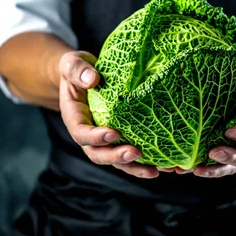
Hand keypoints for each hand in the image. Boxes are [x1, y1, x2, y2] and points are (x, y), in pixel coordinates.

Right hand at [58, 51, 159, 178]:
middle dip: (117, 157)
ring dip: (134, 167)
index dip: (96, 137)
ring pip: (117, 161)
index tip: (113, 133)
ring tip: (154, 171)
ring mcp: (105, 140)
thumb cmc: (78, 71)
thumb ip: (78, 70)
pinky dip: (145, 163)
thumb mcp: (72, 64)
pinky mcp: (120, 140)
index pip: (82, 133)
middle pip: (99, 154)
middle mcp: (89, 135)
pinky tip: (163, 166)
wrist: (84, 78)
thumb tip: (92, 79)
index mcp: (75, 118)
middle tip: (136, 153)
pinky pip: (130, 155)